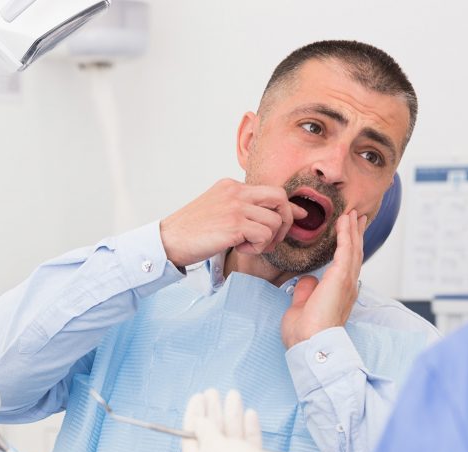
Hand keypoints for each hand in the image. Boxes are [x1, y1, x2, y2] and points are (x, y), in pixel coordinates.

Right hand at [160, 179, 306, 267]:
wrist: (168, 240)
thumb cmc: (191, 231)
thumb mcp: (217, 209)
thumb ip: (243, 208)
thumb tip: (275, 214)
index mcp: (232, 186)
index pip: (271, 190)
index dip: (289, 207)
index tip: (299, 217)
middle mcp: (236, 193)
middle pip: (280, 199)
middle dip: (286, 221)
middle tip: (273, 239)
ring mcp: (235, 207)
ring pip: (274, 222)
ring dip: (267, 240)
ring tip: (248, 246)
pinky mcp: (234, 225)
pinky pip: (265, 236)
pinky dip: (257, 248)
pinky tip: (240, 249)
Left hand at [182, 389, 329, 451]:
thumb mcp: (214, 446)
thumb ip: (205, 431)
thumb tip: (200, 423)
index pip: (191, 438)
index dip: (194, 416)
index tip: (198, 397)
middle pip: (211, 436)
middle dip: (212, 412)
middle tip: (213, 392)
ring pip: (232, 437)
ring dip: (231, 415)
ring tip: (233, 395)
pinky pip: (249, 444)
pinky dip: (248, 428)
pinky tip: (249, 414)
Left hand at [281, 210, 367, 346]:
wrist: (311, 343)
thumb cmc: (305, 333)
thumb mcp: (302, 306)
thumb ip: (306, 291)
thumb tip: (307, 279)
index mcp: (340, 294)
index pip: (345, 266)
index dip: (348, 249)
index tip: (348, 234)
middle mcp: (347, 287)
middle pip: (354, 255)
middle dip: (355, 235)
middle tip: (356, 218)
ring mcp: (346, 282)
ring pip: (353, 249)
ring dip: (352, 230)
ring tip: (351, 214)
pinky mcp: (341, 278)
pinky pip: (346, 250)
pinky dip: (346, 234)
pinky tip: (344, 221)